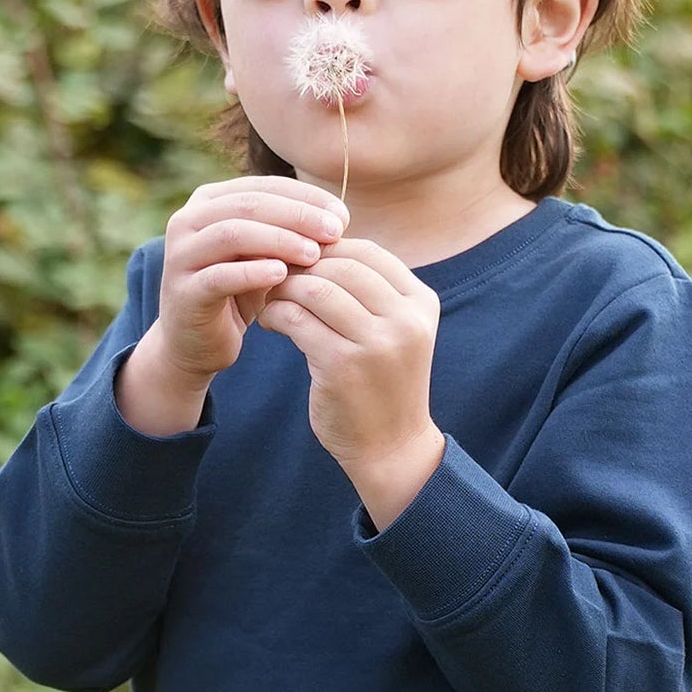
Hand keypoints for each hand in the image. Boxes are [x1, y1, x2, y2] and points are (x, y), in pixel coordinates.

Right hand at [151, 176, 351, 383]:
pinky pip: (219, 276)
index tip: (343, 216)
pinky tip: (283, 275)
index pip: (264, 186)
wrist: (196, 342)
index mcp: (209, 201)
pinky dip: (253, 272)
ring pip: (232, 234)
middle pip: (248, 204)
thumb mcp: (265, 255)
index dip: (306, 198)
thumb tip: (339, 218)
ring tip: (313, 254)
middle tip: (334, 232)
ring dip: (278, 240)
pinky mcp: (183, 291)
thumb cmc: (238, 292)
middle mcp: (187, 220)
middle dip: (297, 216)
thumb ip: (291, 232)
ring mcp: (180, 255)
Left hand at [256, 237, 442, 479]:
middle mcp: (405, 319)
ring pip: (316, 288)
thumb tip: (316, 244)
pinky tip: (270, 322)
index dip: (327, 249)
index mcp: (420, 303)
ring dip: (284, 288)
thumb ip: (370, 291)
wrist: (391, 448)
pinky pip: (297, 319)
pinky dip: (276, 314)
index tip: (301, 262)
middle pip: (340, 265)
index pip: (368, 251)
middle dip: (302, 266)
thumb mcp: (394, 330)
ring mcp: (377, 343)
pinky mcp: (343, 365)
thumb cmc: (383, 384)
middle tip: (276, 277)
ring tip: (272, 299)